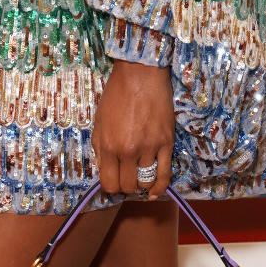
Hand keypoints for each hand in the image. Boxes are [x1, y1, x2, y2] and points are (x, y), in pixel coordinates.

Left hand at [92, 61, 173, 198]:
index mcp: (107, 144)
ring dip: (141, 183)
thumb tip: (103, 168)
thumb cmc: (117, 93)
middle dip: (126, 185)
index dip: (111, 186)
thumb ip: (99, 146)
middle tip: (127, 177)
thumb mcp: (99, 120)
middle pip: (127, 185)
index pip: (109, 183)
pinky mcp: (166, 143)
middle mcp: (127, 150)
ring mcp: (149, 148)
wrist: (140, 74)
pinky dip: (160, 187)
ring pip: (145, 182)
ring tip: (139, 176)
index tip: (114, 181)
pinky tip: (155, 192)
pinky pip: (164, 174)